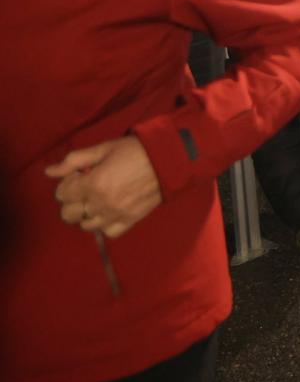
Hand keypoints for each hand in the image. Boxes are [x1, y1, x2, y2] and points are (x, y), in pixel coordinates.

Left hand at [48, 136, 162, 238]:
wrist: (168, 160)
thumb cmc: (134, 150)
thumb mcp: (103, 149)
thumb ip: (74, 160)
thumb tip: (48, 171)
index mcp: (92, 183)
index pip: (62, 194)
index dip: (68, 183)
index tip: (80, 175)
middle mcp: (100, 203)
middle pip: (69, 214)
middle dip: (72, 201)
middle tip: (86, 189)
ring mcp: (115, 214)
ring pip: (86, 225)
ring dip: (87, 213)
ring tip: (97, 200)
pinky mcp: (130, 220)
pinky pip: (108, 232)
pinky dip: (105, 224)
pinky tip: (109, 212)